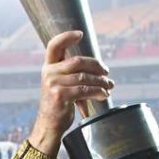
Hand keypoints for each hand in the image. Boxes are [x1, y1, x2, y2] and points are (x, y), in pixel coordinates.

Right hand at [29, 30, 112, 157]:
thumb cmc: (59, 103)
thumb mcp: (60, 83)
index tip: (80, 34)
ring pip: (84, 77)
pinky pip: (85, 90)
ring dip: (101, 81)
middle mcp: (49, 73)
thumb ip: (71, 73)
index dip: (67, 37)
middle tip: (107, 73)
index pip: (54, 45)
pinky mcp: (60, 96)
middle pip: (78, 61)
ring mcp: (53, 84)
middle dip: (97, 66)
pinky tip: (104, 94)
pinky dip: (98, 92)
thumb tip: (99, 68)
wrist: (49, 124)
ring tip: (109, 86)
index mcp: (48, 66)